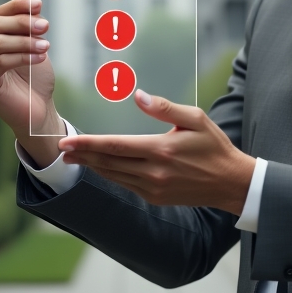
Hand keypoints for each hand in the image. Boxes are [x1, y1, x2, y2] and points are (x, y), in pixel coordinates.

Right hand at [0, 0, 63, 166]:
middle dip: (23, 23)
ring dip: (27, 42)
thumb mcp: (36, 45)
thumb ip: (29, 21)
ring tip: (47, 47)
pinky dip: (23, 56)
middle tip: (46, 26)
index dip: (18, 7)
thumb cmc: (37, 80)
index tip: (39, 5)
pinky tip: (40, 59)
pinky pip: (0, 61)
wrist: (39, 111)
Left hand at [59, 90, 255, 214]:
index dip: (88, 143)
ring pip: (114, 176)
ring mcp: (153, 188)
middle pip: (108, 163)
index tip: (67, 141)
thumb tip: (138, 95)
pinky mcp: (155, 197)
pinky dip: (110, 175)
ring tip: (74, 158)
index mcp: (161, 150)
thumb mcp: (195, 119)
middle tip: (61, 149)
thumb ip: (164, 107)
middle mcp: (153, 172)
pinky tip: (101, 166)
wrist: (230, 182)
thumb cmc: (213, 146)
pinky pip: (126, 184)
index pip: (115, 146)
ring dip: (92, 166)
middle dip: (83, 155)